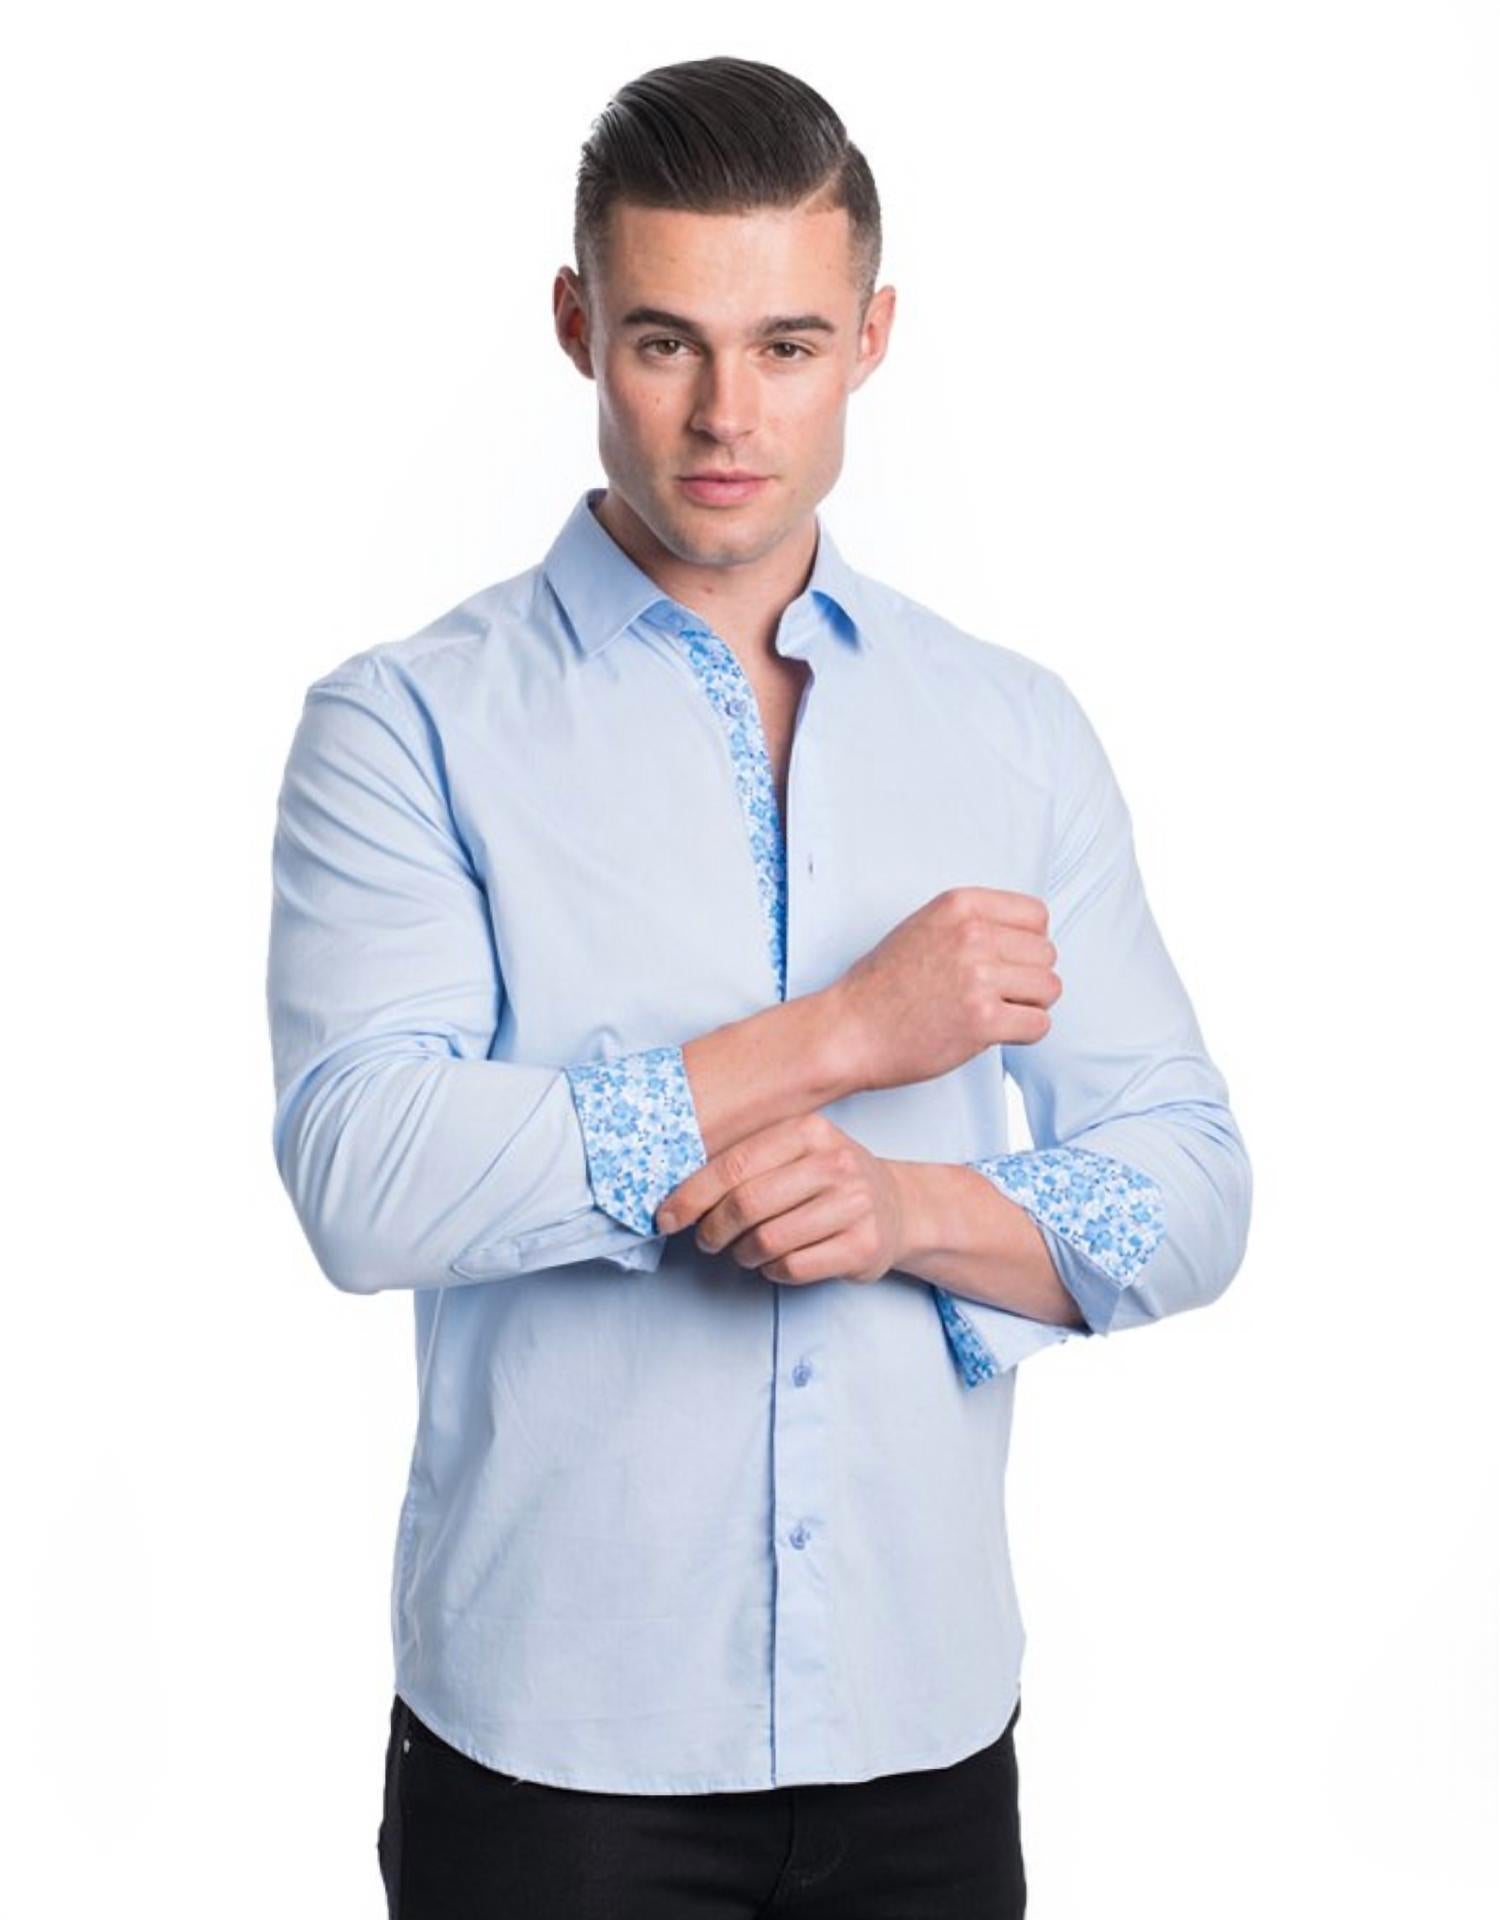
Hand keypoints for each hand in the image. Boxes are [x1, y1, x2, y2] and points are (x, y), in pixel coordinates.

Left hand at [655, 1112, 908, 1285]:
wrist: (898, 1207)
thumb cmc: (829, 1180)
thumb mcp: (796, 1150)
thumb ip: (746, 1160)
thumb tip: (675, 1190)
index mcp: (809, 1130)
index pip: (733, 1165)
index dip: (690, 1196)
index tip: (666, 1217)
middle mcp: (836, 1163)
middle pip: (746, 1205)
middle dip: (712, 1230)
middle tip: (705, 1240)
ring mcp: (854, 1205)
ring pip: (767, 1241)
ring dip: (742, 1254)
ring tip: (744, 1251)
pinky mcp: (863, 1246)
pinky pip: (793, 1267)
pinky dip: (771, 1271)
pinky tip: (774, 1261)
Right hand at [828, 886, 1060, 1092]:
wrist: (848, 1030)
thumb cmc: (882, 986)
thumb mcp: (924, 927)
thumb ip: (973, 923)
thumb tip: (1026, 934)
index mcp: (960, 905)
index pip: (1036, 914)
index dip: (1028, 942)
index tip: (1008, 961)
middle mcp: (972, 935)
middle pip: (1046, 953)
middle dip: (1028, 977)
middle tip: (995, 994)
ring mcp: (978, 977)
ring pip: (1049, 988)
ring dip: (1028, 1005)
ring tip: (993, 1011)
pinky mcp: (982, 1020)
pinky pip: (1039, 1024)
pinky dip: (1023, 1033)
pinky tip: (993, 1032)